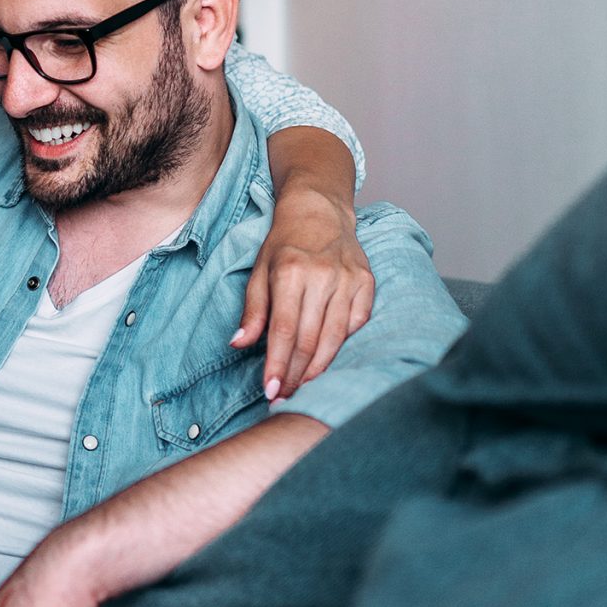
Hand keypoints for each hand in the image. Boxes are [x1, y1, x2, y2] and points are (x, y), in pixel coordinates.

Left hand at [233, 183, 373, 399]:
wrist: (319, 211)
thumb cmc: (284, 243)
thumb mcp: (259, 271)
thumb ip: (253, 310)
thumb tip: (240, 344)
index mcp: (291, 272)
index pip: (284, 330)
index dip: (277, 364)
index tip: (270, 390)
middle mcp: (323, 276)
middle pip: (310, 339)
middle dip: (295, 374)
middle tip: (283, 396)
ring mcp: (348, 279)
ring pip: (336, 337)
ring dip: (318, 369)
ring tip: (302, 387)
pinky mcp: (367, 282)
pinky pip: (357, 324)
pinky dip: (342, 346)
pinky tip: (326, 360)